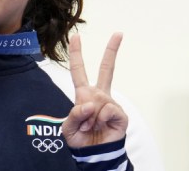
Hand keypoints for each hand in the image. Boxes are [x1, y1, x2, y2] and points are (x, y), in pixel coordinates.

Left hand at [61, 33, 127, 147]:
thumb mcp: (68, 127)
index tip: (76, 36)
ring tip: (91, 127)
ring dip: (90, 117)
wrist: (94, 154)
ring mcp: (110, 103)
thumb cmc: (80, 138)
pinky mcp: (120, 114)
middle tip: (118, 33)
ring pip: (98, 101)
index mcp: (84, 94)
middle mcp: (98, 95)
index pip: (79, 71)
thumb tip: (89, 104)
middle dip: (111, 51)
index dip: (76, 54)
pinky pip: (107, 110)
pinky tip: (101, 127)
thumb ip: (74, 114)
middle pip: (106, 69)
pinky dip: (100, 120)